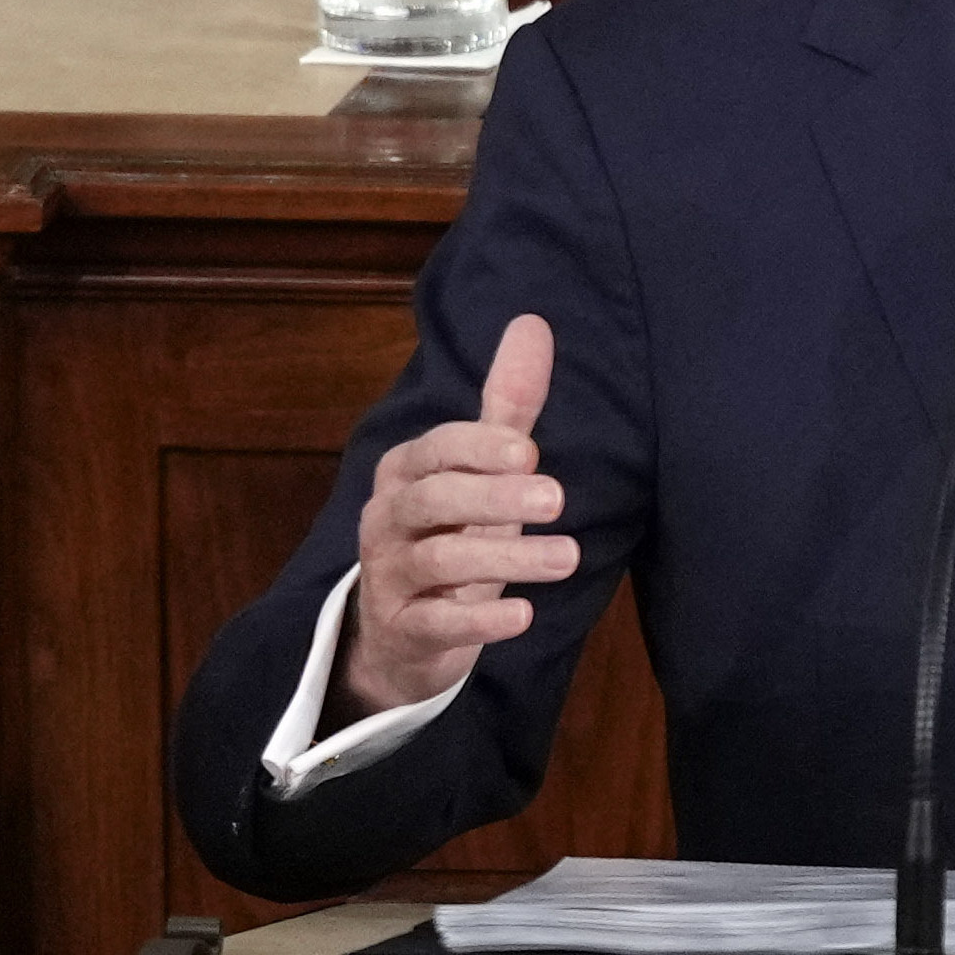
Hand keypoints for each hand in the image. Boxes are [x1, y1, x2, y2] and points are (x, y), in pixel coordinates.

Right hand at [337, 317, 572, 718]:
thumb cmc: (450, 534)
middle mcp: (387, 517)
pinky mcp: (402, 628)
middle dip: (494, 497)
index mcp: (405, 470)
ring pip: (439, 561)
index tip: (528, 452)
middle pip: (433, 500)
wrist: (402, 630)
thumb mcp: (479, 473)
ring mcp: (389, 574)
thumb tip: (533, 323)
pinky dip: (479, 620)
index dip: (477, 448)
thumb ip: (506, 407)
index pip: (436, 449)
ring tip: (568, 558)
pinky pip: (435, 624)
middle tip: (557, 499)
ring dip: (506, 557)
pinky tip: (524, 615)